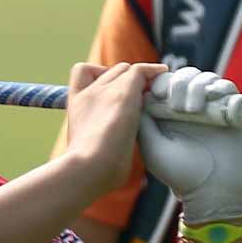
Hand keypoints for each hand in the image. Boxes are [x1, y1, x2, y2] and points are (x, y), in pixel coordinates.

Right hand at [63, 61, 164, 195]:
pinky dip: (153, 72)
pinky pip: (140, 71)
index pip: (83, 73)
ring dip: (139, 79)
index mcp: (77, 106)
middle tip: (141, 100)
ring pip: (125, 70)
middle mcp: (89, 92)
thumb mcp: (89, 155)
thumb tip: (115, 165)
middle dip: (124, 81)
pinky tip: (163, 74)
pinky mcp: (123, 93)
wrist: (86, 168)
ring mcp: (106, 90)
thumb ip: (100, 145)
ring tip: (153, 91)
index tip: (111, 94)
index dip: (99, 76)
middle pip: (109, 71)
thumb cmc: (89, 172)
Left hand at [138, 67, 241, 224]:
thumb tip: (140, 94)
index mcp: (171, 113)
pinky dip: (223, 89)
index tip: (158, 94)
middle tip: (178, 106)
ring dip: (199, 86)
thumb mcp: (152, 146)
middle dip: (181, 83)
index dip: (161, 81)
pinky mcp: (235, 113)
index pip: (166, 82)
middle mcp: (193, 108)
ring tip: (193, 110)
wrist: (213, 193)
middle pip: (187, 76)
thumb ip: (143, 120)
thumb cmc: (179, 174)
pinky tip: (214, 102)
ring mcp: (215, 109)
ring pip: (209, 78)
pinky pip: (231, 89)